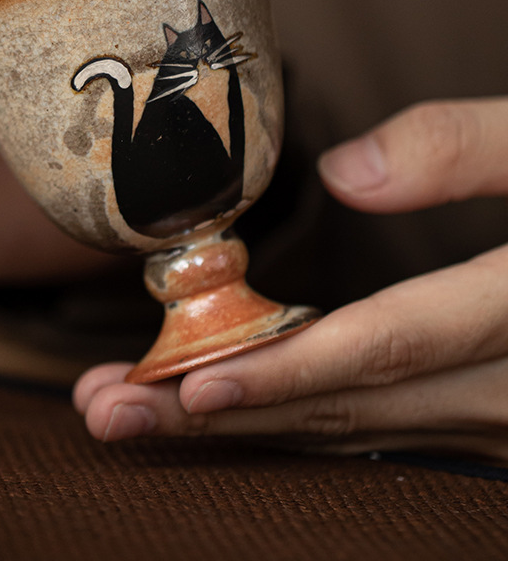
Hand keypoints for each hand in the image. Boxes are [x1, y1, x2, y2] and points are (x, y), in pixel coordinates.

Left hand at [75, 99, 507, 461]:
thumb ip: (470, 147)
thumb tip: (346, 173)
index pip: (387, 346)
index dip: (287, 370)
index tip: (187, 386)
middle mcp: (507, 387)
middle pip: (342, 405)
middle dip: (217, 415)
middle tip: (106, 413)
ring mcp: (495, 414)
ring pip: (348, 426)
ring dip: (237, 423)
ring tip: (132, 412)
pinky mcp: (482, 410)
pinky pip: (370, 421)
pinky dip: (289, 415)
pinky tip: (220, 403)